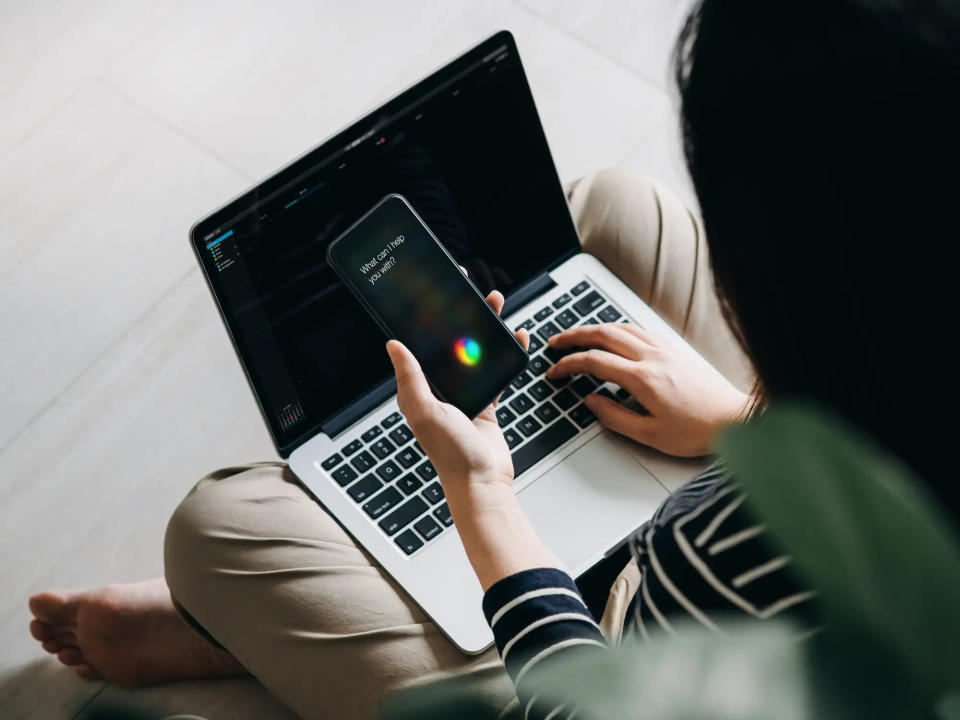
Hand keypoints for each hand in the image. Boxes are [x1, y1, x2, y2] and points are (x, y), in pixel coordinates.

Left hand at [386, 292, 555, 589]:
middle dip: (461, 314)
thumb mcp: (425, 410)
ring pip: (475, 351)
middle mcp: (439, 389)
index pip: (422, 343)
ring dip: (486, 328)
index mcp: (419, 388)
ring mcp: (464, 395)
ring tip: (495, 303)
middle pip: (451, 342)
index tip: (434, 292)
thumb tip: (393, 344)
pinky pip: (496, 371)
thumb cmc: (450, 453)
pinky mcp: (486, 403)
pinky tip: (515, 337)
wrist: (482, 482)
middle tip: (469, 287)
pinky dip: (506, 353)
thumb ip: (411, 376)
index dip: (428, 317)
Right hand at [545, 323, 748, 455]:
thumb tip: (592, 403)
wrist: (735, 420)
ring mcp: (664, 350)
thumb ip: (615, 417)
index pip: (594, 362)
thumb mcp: (650, 435)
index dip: (568, 365)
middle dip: (574, 337)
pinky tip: (612, 334)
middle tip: (555, 344)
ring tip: (577, 336)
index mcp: (643, 379)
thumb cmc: (698, 430)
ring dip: (594, 328)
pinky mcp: (674, 350)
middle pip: (603, 334)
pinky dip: (617, 328)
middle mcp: (652, 358)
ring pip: (621, 327)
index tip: (554, 372)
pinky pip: (638, 330)